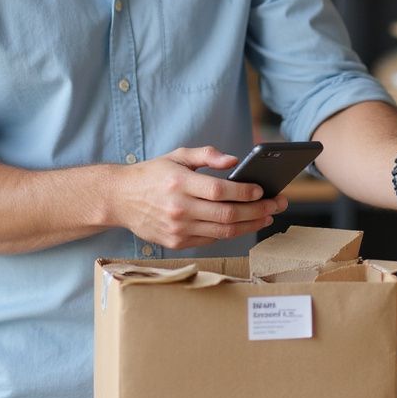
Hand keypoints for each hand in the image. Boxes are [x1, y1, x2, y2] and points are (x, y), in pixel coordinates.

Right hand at [111, 146, 287, 249]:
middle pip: (227, 214)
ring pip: (223, 232)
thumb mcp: (177, 155)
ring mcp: (177, 229)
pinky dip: (230, 233)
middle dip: (257, 210)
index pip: (220, 191)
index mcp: (179, 182)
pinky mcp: (176, 243)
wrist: (120, 199)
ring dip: (250, 225)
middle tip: (276, 205)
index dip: (245, 192)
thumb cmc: (153, 174)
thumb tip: (234, 160)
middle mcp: (178, 208)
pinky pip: (210, 240)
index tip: (262, 190)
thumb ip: (207, 154)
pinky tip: (244, 225)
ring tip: (267, 217)